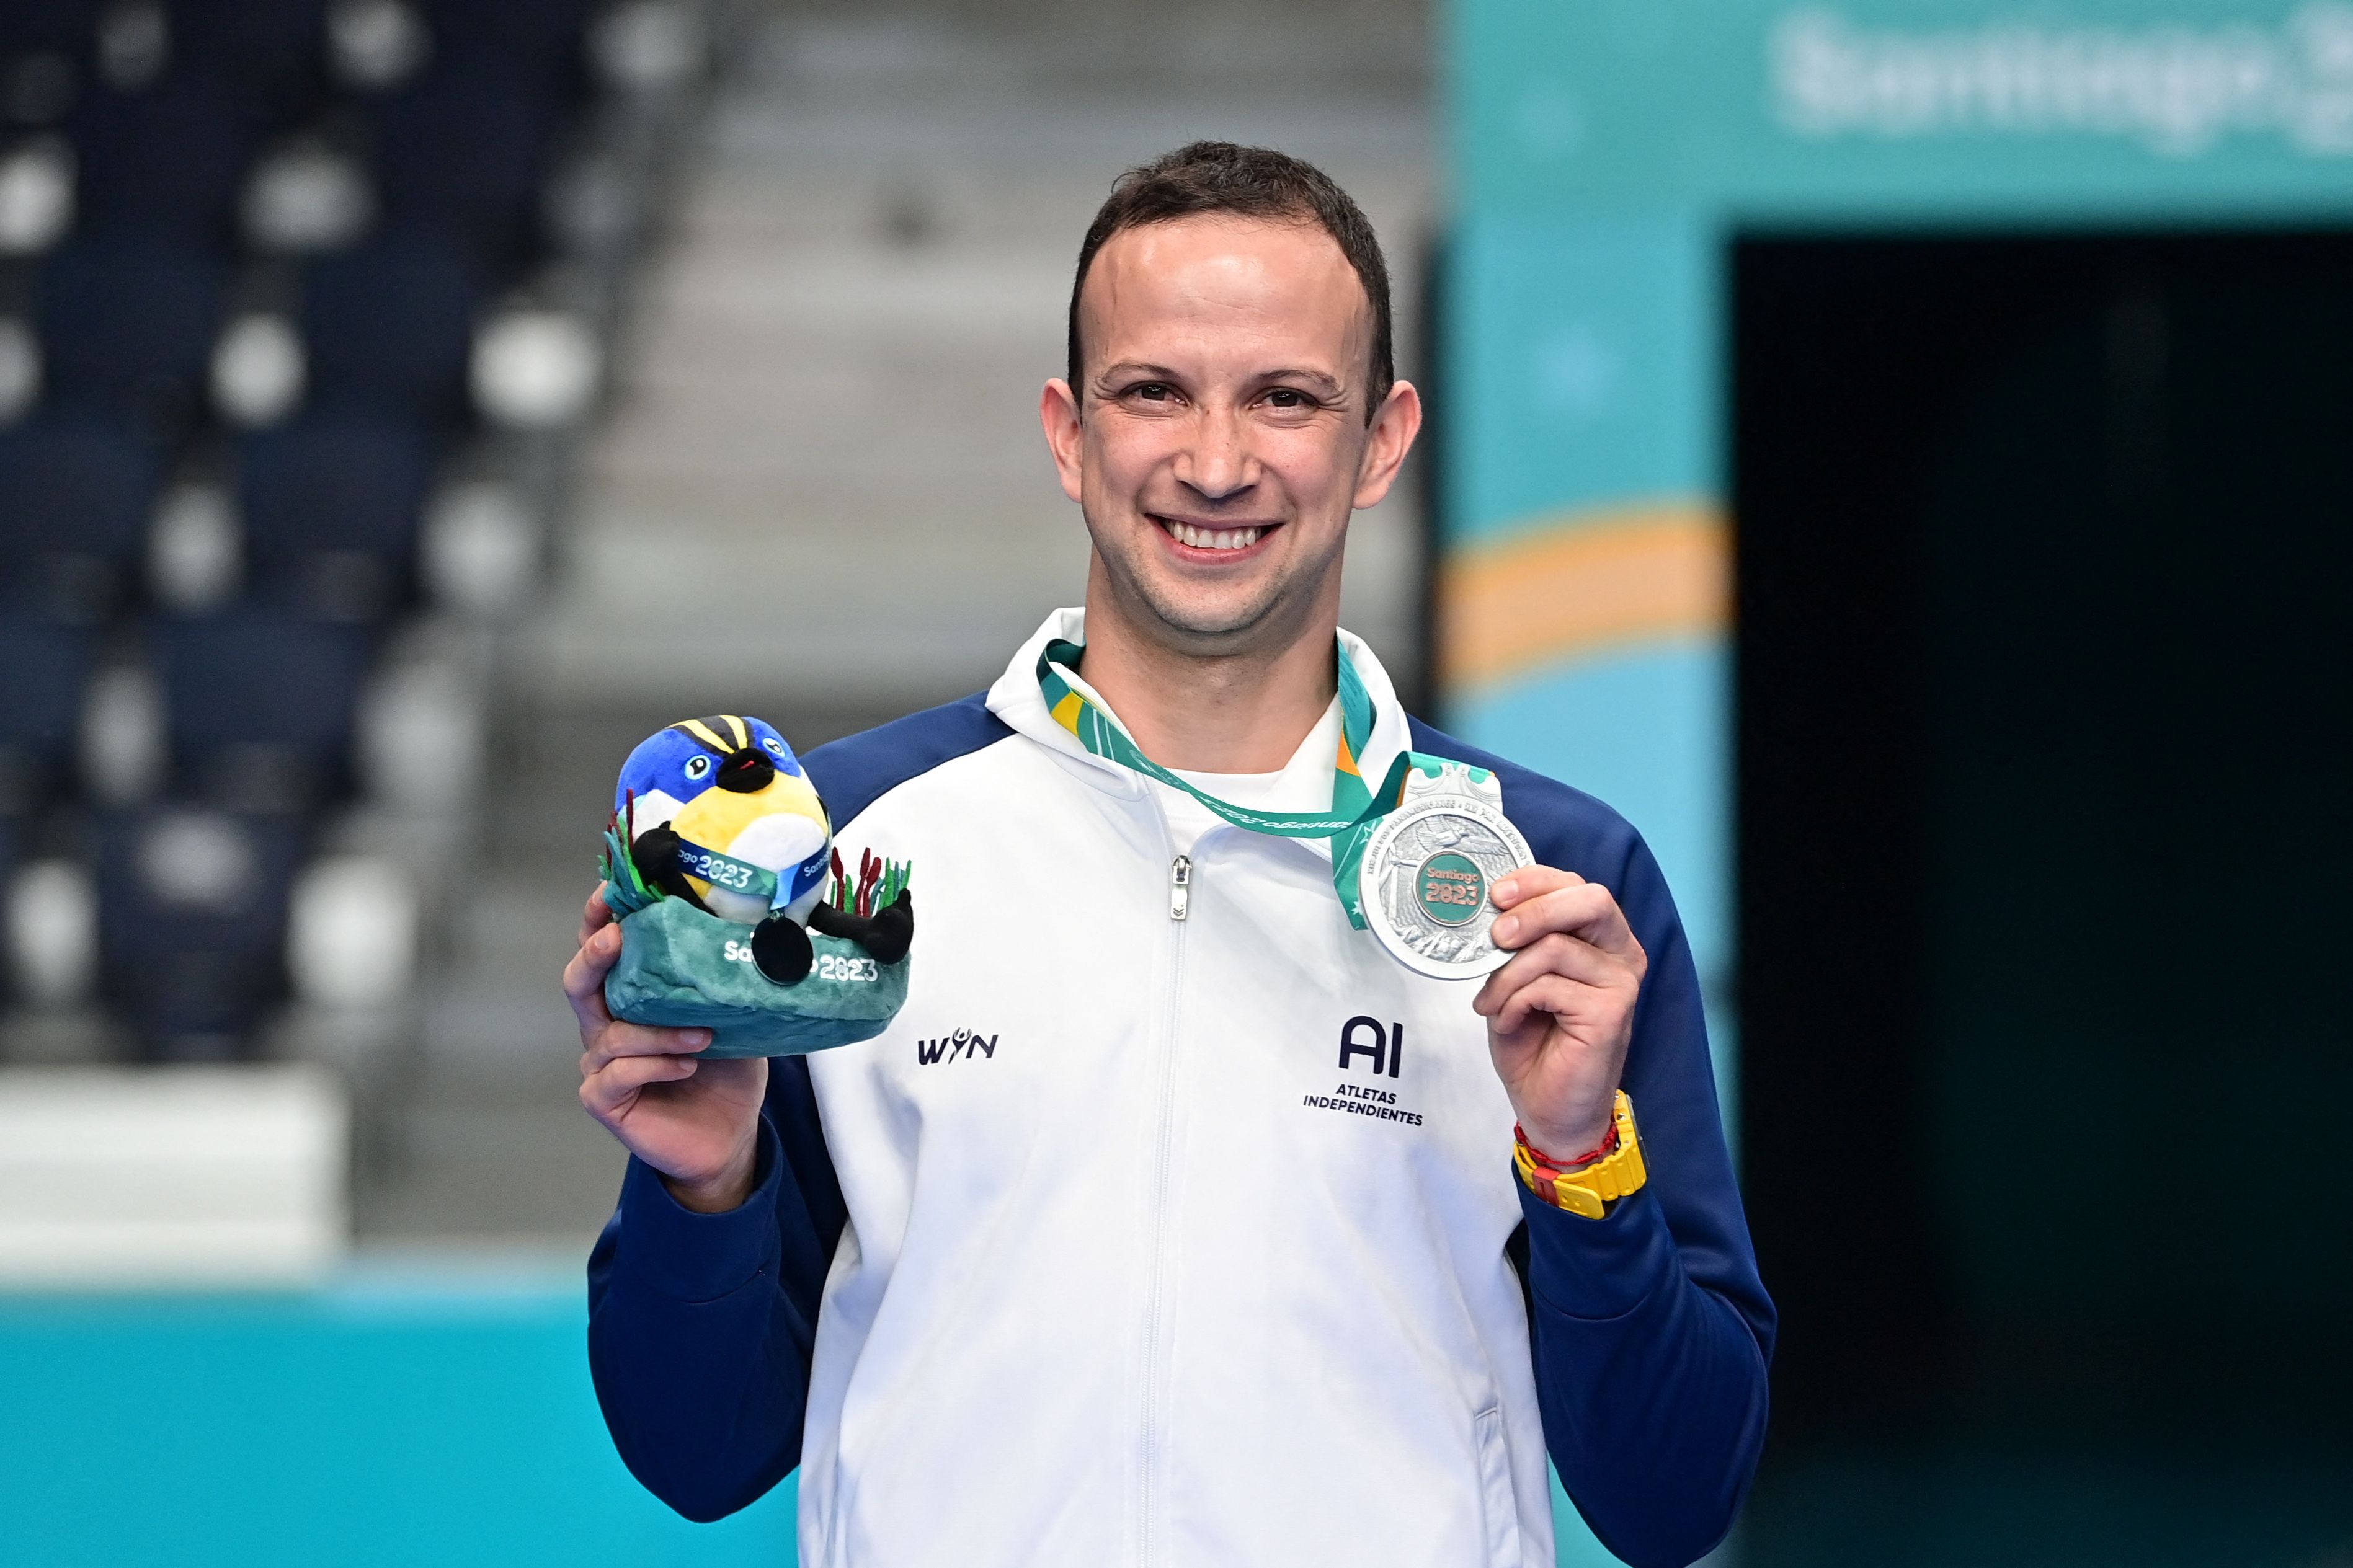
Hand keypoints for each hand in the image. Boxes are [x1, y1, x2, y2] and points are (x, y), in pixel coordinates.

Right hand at [567, 887, 767, 1211]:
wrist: (729, 1135)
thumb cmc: (724, 1071)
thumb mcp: (734, 1016)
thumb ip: (727, 980)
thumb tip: (762, 929)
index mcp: (632, 997)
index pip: (604, 951)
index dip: (598, 920)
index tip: (609, 890)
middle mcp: (608, 1025)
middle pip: (580, 983)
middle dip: (595, 955)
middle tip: (618, 937)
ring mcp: (603, 1064)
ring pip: (610, 1034)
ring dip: (656, 1030)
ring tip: (702, 1034)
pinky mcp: (606, 1100)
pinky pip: (616, 1075)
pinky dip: (653, 1064)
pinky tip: (686, 1065)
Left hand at [1472, 867, 1647, 1158]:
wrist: (1547, 1107)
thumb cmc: (1533, 1042)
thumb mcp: (1516, 979)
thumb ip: (1515, 943)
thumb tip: (1489, 911)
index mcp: (1601, 937)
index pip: (1576, 885)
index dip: (1535, 881)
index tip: (1495, 894)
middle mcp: (1620, 954)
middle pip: (1589, 899)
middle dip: (1535, 909)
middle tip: (1497, 934)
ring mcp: (1621, 983)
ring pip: (1556, 947)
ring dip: (1508, 975)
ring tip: (1492, 1003)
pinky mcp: (1612, 1012)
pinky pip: (1550, 986)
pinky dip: (1515, 1002)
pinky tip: (1509, 1022)